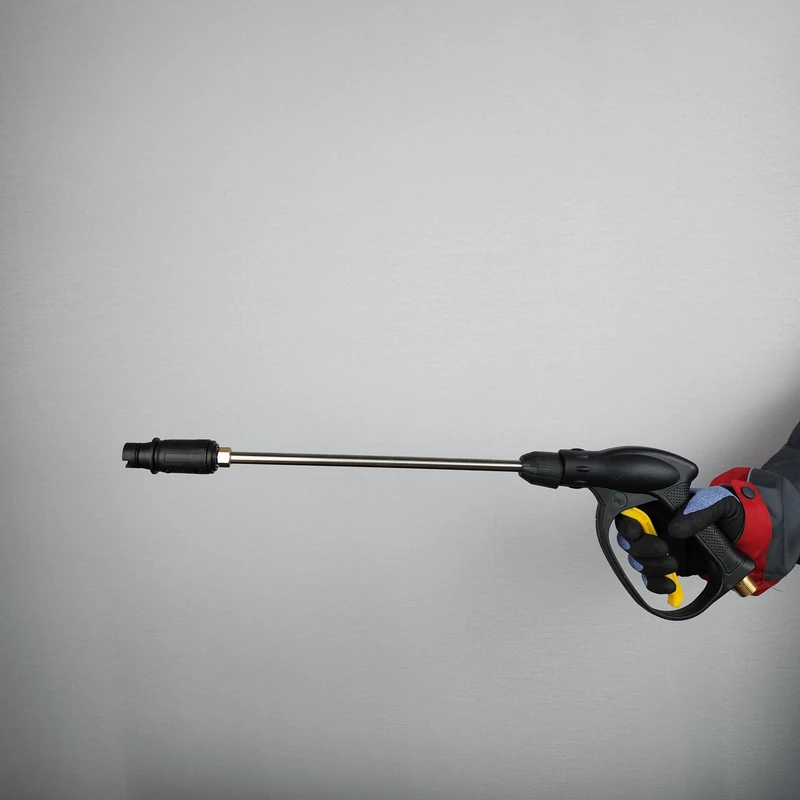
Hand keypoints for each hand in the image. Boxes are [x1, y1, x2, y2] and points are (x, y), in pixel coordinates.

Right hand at [614, 487, 744, 594]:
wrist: (749, 538)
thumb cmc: (730, 513)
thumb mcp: (720, 503)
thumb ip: (699, 510)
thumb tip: (676, 528)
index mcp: (661, 506)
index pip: (631, 513)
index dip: (627, 524)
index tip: (636, 532)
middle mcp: (655, 527)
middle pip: (629, 540)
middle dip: (641, 549)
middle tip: (662, 550)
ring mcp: (661, 548)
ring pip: (638, 561)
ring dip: (650, 567)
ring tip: (674, 567)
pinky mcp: (670, 567)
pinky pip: (652, 579)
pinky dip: (656, 585)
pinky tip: (671, 586)